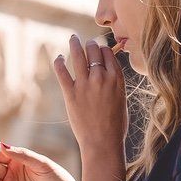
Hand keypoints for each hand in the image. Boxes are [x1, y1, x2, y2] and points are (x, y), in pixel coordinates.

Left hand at [54, 33, 127, 156]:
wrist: (103, 143)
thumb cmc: (115, 124)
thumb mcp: (121, 98)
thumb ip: (114, 82)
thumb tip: (108, 71)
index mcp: (117, 78)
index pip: (108, 53)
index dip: (103, 48)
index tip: (99, 48)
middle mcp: (101, 77)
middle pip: (94, 50)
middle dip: (90, 45)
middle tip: (86, 43)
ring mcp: (85, 84)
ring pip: (78, 55)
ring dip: (75, 43)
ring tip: (73, 38)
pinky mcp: (70, 93)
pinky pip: (62, 71)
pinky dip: (60, 61)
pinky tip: (60, 57)